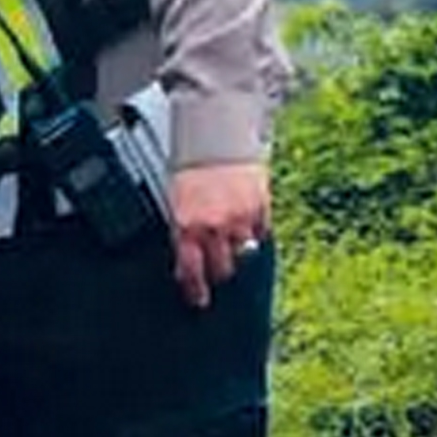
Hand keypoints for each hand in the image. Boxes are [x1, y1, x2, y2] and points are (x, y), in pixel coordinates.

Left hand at [168, 162, 270, 308]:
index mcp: (187, 226)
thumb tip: (186, 263)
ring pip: (244, 252)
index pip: (192, 270)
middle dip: (219, 271)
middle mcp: (214, 227)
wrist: (216, 136)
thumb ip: (182, 231)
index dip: (196, 289)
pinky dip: (255, 230)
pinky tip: (246, 220)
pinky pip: (261, 232)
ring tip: (232, 234)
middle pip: (223, 269)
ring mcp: (239, 218)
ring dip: (238, 249)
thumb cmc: (191, 168)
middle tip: (218, 267)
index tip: (199, 300)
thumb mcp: (175, 202)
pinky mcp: (260, 207)